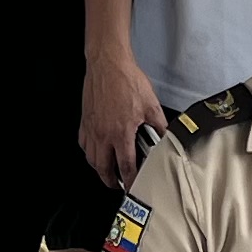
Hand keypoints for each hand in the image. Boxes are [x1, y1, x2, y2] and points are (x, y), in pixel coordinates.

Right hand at [81, 46, 168, 186]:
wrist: (107, 64)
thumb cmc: (126, 80)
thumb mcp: (151, 104)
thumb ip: (159, 125)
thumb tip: (167, 136)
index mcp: (121, 133)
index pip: (126, 166)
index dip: (130, 181)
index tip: (132, 187)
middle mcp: (103, 134)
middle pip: (103, 168)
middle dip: (111, 181)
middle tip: (118, 185)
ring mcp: (92, 128)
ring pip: (91, 159)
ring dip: (99, 169)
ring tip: (107, 172)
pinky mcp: (85, 121)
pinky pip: (84, 144)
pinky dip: (89, 153)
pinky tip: (96, 151)